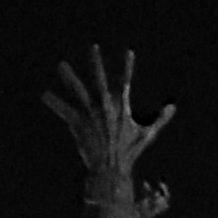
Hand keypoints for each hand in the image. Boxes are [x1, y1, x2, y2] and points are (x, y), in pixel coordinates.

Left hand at [46, 49, 170, 188]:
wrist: (111, 170)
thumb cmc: (129, 153)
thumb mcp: (146, 134)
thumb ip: (159, 118)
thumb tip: (173, 107)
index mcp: (121, 106)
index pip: (126, 81)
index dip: (127, 66)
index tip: (128, 51)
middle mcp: (105, 106)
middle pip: (100, 79)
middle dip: (97, 63)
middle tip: (93, 47)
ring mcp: (91, 114)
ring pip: (79, 91)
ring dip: (70, 77)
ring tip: (61, 65)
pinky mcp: (79, 124)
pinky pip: (65, 110)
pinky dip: (55, 103)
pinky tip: (44, 94)